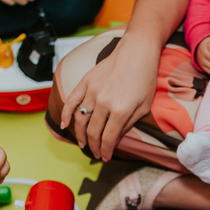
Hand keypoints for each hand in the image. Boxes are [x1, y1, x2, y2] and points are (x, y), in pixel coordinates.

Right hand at [60, 37, 157, 159]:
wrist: (137, 51)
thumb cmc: (144, 78)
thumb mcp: (144, 106)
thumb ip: (128, 124)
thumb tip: (115, 139)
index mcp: (121, 110)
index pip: (108, 138)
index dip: (106, 151)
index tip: (105, 157)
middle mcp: (104, 102)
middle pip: (93, 132)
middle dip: (94, 146)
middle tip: (96, 153)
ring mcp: (92, 91)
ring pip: (80, 120)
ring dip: (80, 135)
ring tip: (83, 143)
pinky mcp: (85, 82)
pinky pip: (71, 102)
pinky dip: (66, 115)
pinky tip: (65, 125)